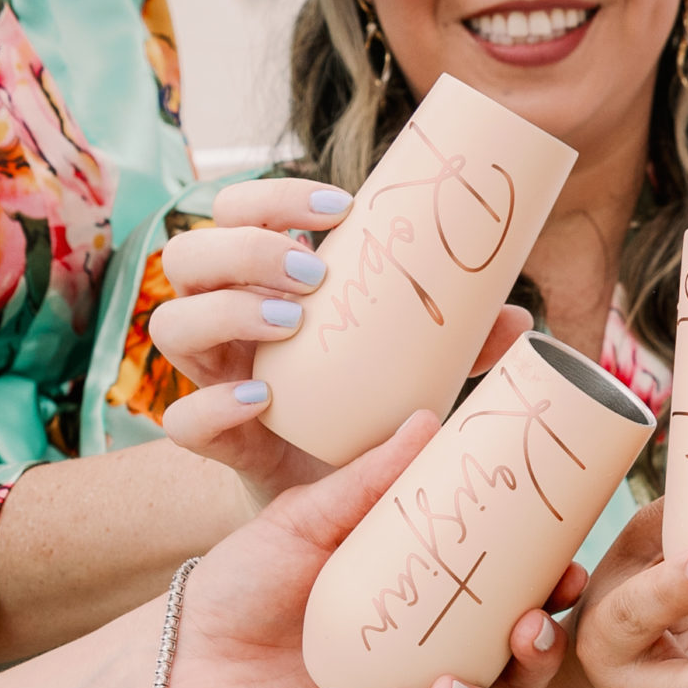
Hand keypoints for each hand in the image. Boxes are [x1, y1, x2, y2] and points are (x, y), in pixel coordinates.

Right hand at [152, 178, 530, 505]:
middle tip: (315, 270)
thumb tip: (517, 319)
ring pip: (170, 323)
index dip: (271, 197)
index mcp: (263, 282)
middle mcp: (223, 320)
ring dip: (229, 309)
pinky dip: (215, 403)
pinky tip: (262, 396)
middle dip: (246, 248)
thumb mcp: (416, 361)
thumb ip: (461, 341)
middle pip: (187, 255)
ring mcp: (212, 377)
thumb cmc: (370, 401)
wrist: (340, 490)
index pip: (234, 211)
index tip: (341, 206)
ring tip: (296, 320)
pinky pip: (181, 418)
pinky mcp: (216, 438)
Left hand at [164, 411, 570, 687]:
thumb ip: (368, 479)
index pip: (517, 605)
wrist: (172, 653)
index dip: (556, 596)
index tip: (569, 572)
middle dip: (542, 656)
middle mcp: (431, 662)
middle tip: (530, 628)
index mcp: (432, 609)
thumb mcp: (309, 520)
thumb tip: (430, 418)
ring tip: (453, 685)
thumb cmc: (242, 581)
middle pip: (520, 671)